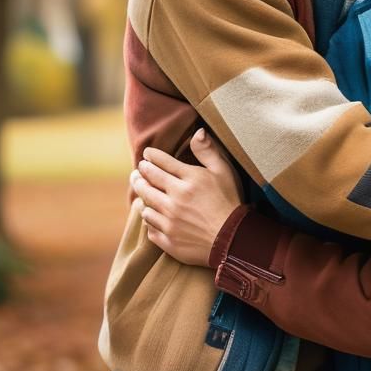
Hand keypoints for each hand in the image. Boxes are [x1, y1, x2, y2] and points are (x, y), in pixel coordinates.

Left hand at [130, 128, 243, 265]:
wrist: (232, 240)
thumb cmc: (230, 201)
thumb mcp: (224, 171)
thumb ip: (208, 151)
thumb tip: (198, 131)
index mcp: (189, 179)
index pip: (162, 162)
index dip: (152, 156)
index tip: (147, 153)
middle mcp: (175, 198)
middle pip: (148, 181)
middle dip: (140, 172)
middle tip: (138, 169)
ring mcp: (169, 220)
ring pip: (145, 203)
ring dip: (141, 193)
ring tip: (139, 188)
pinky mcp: (167, 239)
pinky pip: (149, 226)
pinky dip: (148, 217)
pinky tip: (149, 212)